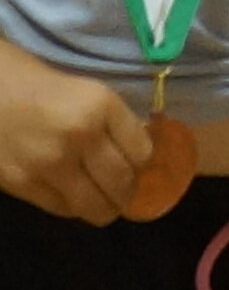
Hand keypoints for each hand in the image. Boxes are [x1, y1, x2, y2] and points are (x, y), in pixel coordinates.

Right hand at [0, 43, 154, 222]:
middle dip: (128, 193)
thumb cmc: (35, 81)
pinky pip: (61, 208)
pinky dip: (74, 208)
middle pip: (122, 182)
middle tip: (125, 193)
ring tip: (104, 203)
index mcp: (101, 105)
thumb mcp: (87, 90)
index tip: (139, 168)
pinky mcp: (22, 183)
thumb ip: (113, 121)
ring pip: (94, 205)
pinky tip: (73, 198)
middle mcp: (80, 135)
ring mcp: (49, 163)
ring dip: (105, 208)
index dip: (145, 165)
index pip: (143, 152)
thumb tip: (138, 153)